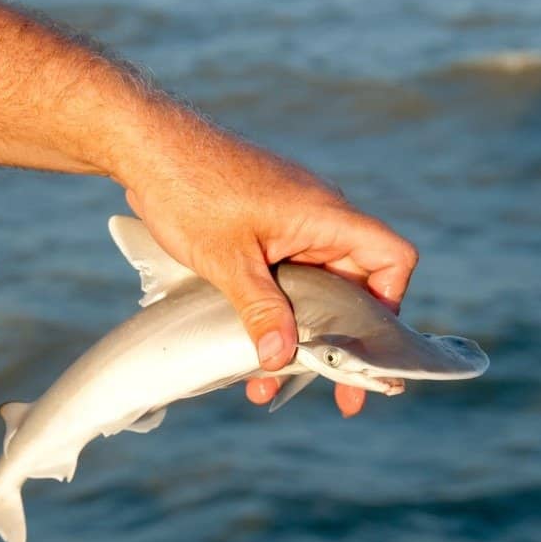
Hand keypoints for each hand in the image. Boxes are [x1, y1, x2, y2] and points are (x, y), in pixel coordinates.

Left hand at [119, 123, 417, 416]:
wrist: (149, 145)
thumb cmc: (190, 188)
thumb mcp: (226, 259)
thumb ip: (259, 309)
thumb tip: (282, 359)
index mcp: (324, 216)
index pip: (391, 257)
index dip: (390, 303)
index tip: (363, 345)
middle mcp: (318, 218)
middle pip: (354, 286)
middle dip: (341, 341)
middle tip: (341, 396)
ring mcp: (292, 223)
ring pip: (314, 289)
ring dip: (299, 334)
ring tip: (270, 383)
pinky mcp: (266, 228)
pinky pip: (286, 277)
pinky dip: (275, 313)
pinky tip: (247, 347)